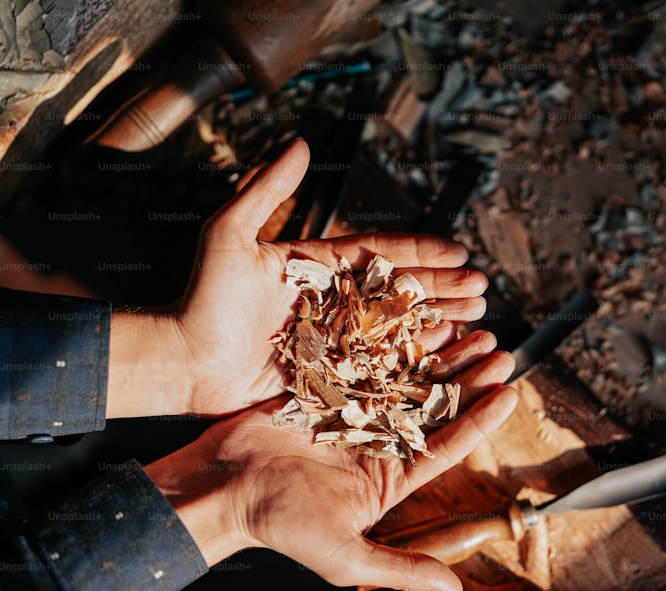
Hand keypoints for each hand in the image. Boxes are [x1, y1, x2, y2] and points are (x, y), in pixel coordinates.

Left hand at [107, 139, 488, 417]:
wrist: (182, 360)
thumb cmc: (201, 296)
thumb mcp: (229, 233)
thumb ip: (266, 189)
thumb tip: (299, 142)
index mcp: (317, 266)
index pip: (380, 253)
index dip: (422, 252)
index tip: (460, 251)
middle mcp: (332, 301)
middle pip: (398, 291)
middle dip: (442, 289)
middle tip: (483, 289)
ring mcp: (334, 338)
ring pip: (396, 329)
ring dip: (437, 323)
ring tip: (476, 319)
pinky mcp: (329, 373)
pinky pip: (377, 366)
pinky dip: (411, 362)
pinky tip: (443, 356)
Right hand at [144, 333, 517, 590]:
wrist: (223, 488)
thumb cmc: (281, 526)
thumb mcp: (345, 556)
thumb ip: (402, 567)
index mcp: (389, 478)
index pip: (448, 445)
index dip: (482, 420)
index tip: (511, 392)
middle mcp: (378, 443)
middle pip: (435, 405)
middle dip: (468, 378)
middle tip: (499, 348)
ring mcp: (352, 412)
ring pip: (407, 377)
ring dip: (439, 353)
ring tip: (470, 327)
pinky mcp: (326, 386)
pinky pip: (367, 359)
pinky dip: (391, 340)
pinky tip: (416, 318)